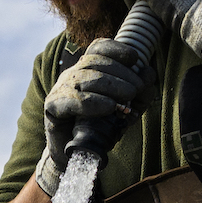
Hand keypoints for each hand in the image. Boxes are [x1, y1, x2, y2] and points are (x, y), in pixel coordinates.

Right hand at [40, 35, 148, 172]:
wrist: (75, 155)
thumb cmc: (100, 128)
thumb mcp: (127, 110)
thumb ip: (141, 94)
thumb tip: (149, 74)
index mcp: (87, 70)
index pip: (98, 47)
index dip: (116, 49)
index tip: (135, 58)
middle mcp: (72, 75)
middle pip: (96, 61)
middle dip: (122, 73)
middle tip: (137, 89)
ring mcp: (61, 89)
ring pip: (86, 77)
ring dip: (112, 86)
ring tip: (128, 98)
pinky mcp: (53, 107)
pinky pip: (74, 99)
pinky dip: (95, 102)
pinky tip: (110, 107)